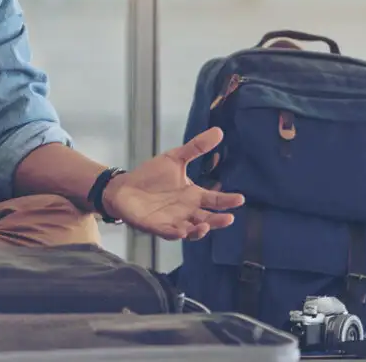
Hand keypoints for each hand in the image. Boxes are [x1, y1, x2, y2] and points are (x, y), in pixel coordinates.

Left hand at [103, 127, 245, 239]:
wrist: (124, 187)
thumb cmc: (151, 176)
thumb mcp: (174, 158)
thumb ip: (195, 147)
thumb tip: (218, 131)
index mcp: (193, 196)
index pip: (215, 200)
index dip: (228, 200)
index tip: (240, 199)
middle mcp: (186, 211)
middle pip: (207, 218)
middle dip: (218, 221)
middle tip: (229, 218)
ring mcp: (172, 220)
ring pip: (191, 230)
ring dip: (199, 231)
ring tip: (205, 226)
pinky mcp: (156, 226)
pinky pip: (168, 233)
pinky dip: (175, 234)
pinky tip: (181, 232)